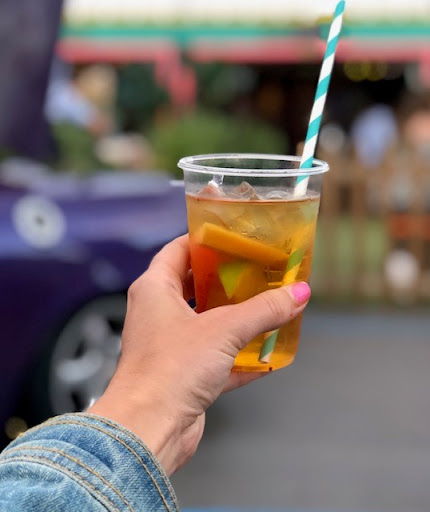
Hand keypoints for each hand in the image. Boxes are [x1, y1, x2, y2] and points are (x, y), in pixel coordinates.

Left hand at [89, 235, 310, 474]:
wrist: (148, 431)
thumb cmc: (169, 371)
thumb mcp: (224, 330)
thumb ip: (263, 310)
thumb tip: (298, 292)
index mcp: (155, 289)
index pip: (179, 250)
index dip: (205, 241)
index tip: (234, 237)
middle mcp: (158, 314)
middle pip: (195, 285)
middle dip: (227, 280)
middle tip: (257, 272)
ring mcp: (170, 345)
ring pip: (207, 323)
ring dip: (236, 319)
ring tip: (267, 308)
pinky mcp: (182, 374)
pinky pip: (216, 358)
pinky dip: (239, 357)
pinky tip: (266, 357)